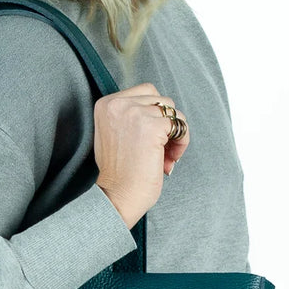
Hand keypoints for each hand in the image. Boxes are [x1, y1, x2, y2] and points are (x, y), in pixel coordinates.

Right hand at [93, 82, 189, 227]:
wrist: (117, 196)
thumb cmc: (118, 172)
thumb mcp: (114, 133)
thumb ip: (130, 115)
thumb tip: (162, 108)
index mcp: (106, 104)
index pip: (146, 91)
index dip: (155, 114)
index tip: (151, 137)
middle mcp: (118, 104)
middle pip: (162, 100)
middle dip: (166, 125)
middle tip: (161, 149)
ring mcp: (135, 114)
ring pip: (173, 112)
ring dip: (174, 135)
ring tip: (165, 157)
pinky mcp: (152, 127)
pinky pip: (180, 126)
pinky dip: (181, 143)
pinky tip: (169, 160)